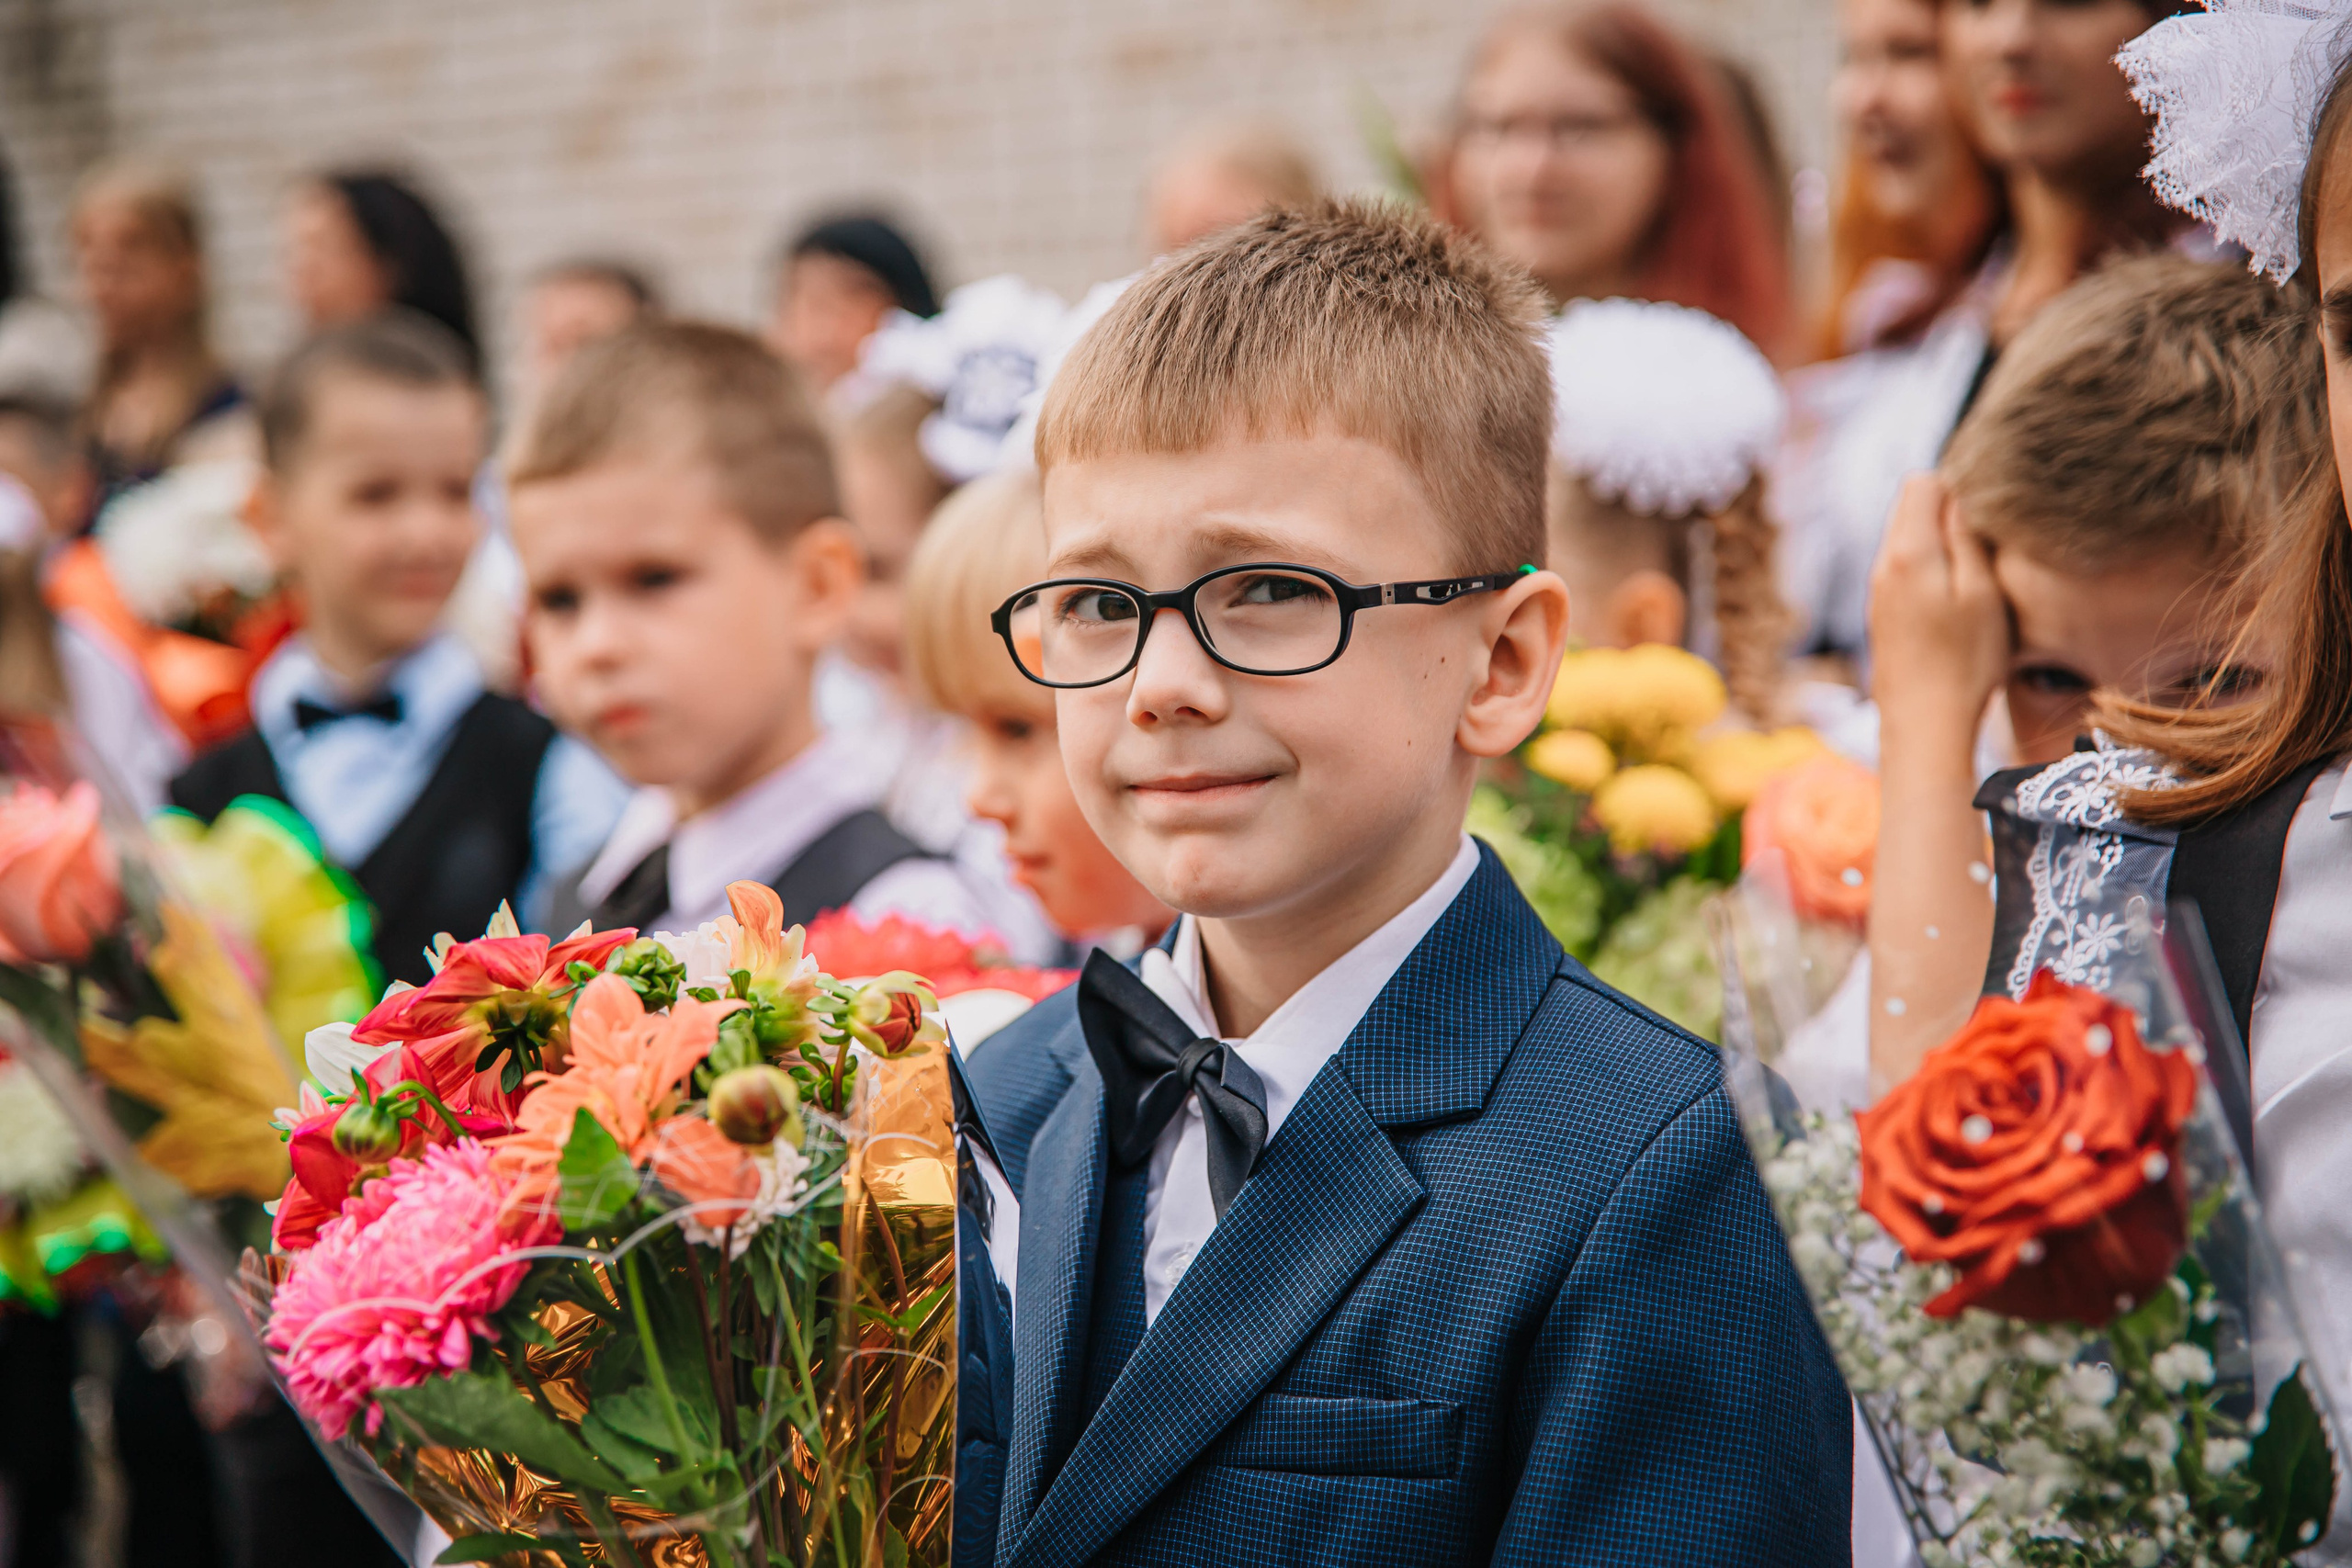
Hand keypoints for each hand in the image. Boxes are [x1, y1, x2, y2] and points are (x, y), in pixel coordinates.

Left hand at [1867, 473, 2007, 732]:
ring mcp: (1877, 589)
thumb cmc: (1965, 660)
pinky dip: (1926, 566)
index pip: (1922, 483)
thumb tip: (1959, 493)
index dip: (1958, 487)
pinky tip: (1951, 597)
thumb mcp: (1982, 591)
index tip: (1987, 516)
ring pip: (1905, 537)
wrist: (1923, 723)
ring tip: (1972, 572)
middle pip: (1909, 505)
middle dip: (1946, 510)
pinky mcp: (1880, 612)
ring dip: (1936, 541)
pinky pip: (1901, 567)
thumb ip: (1967, 537)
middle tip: (1984, 542)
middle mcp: (1883, 564)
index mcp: (1908, 551)